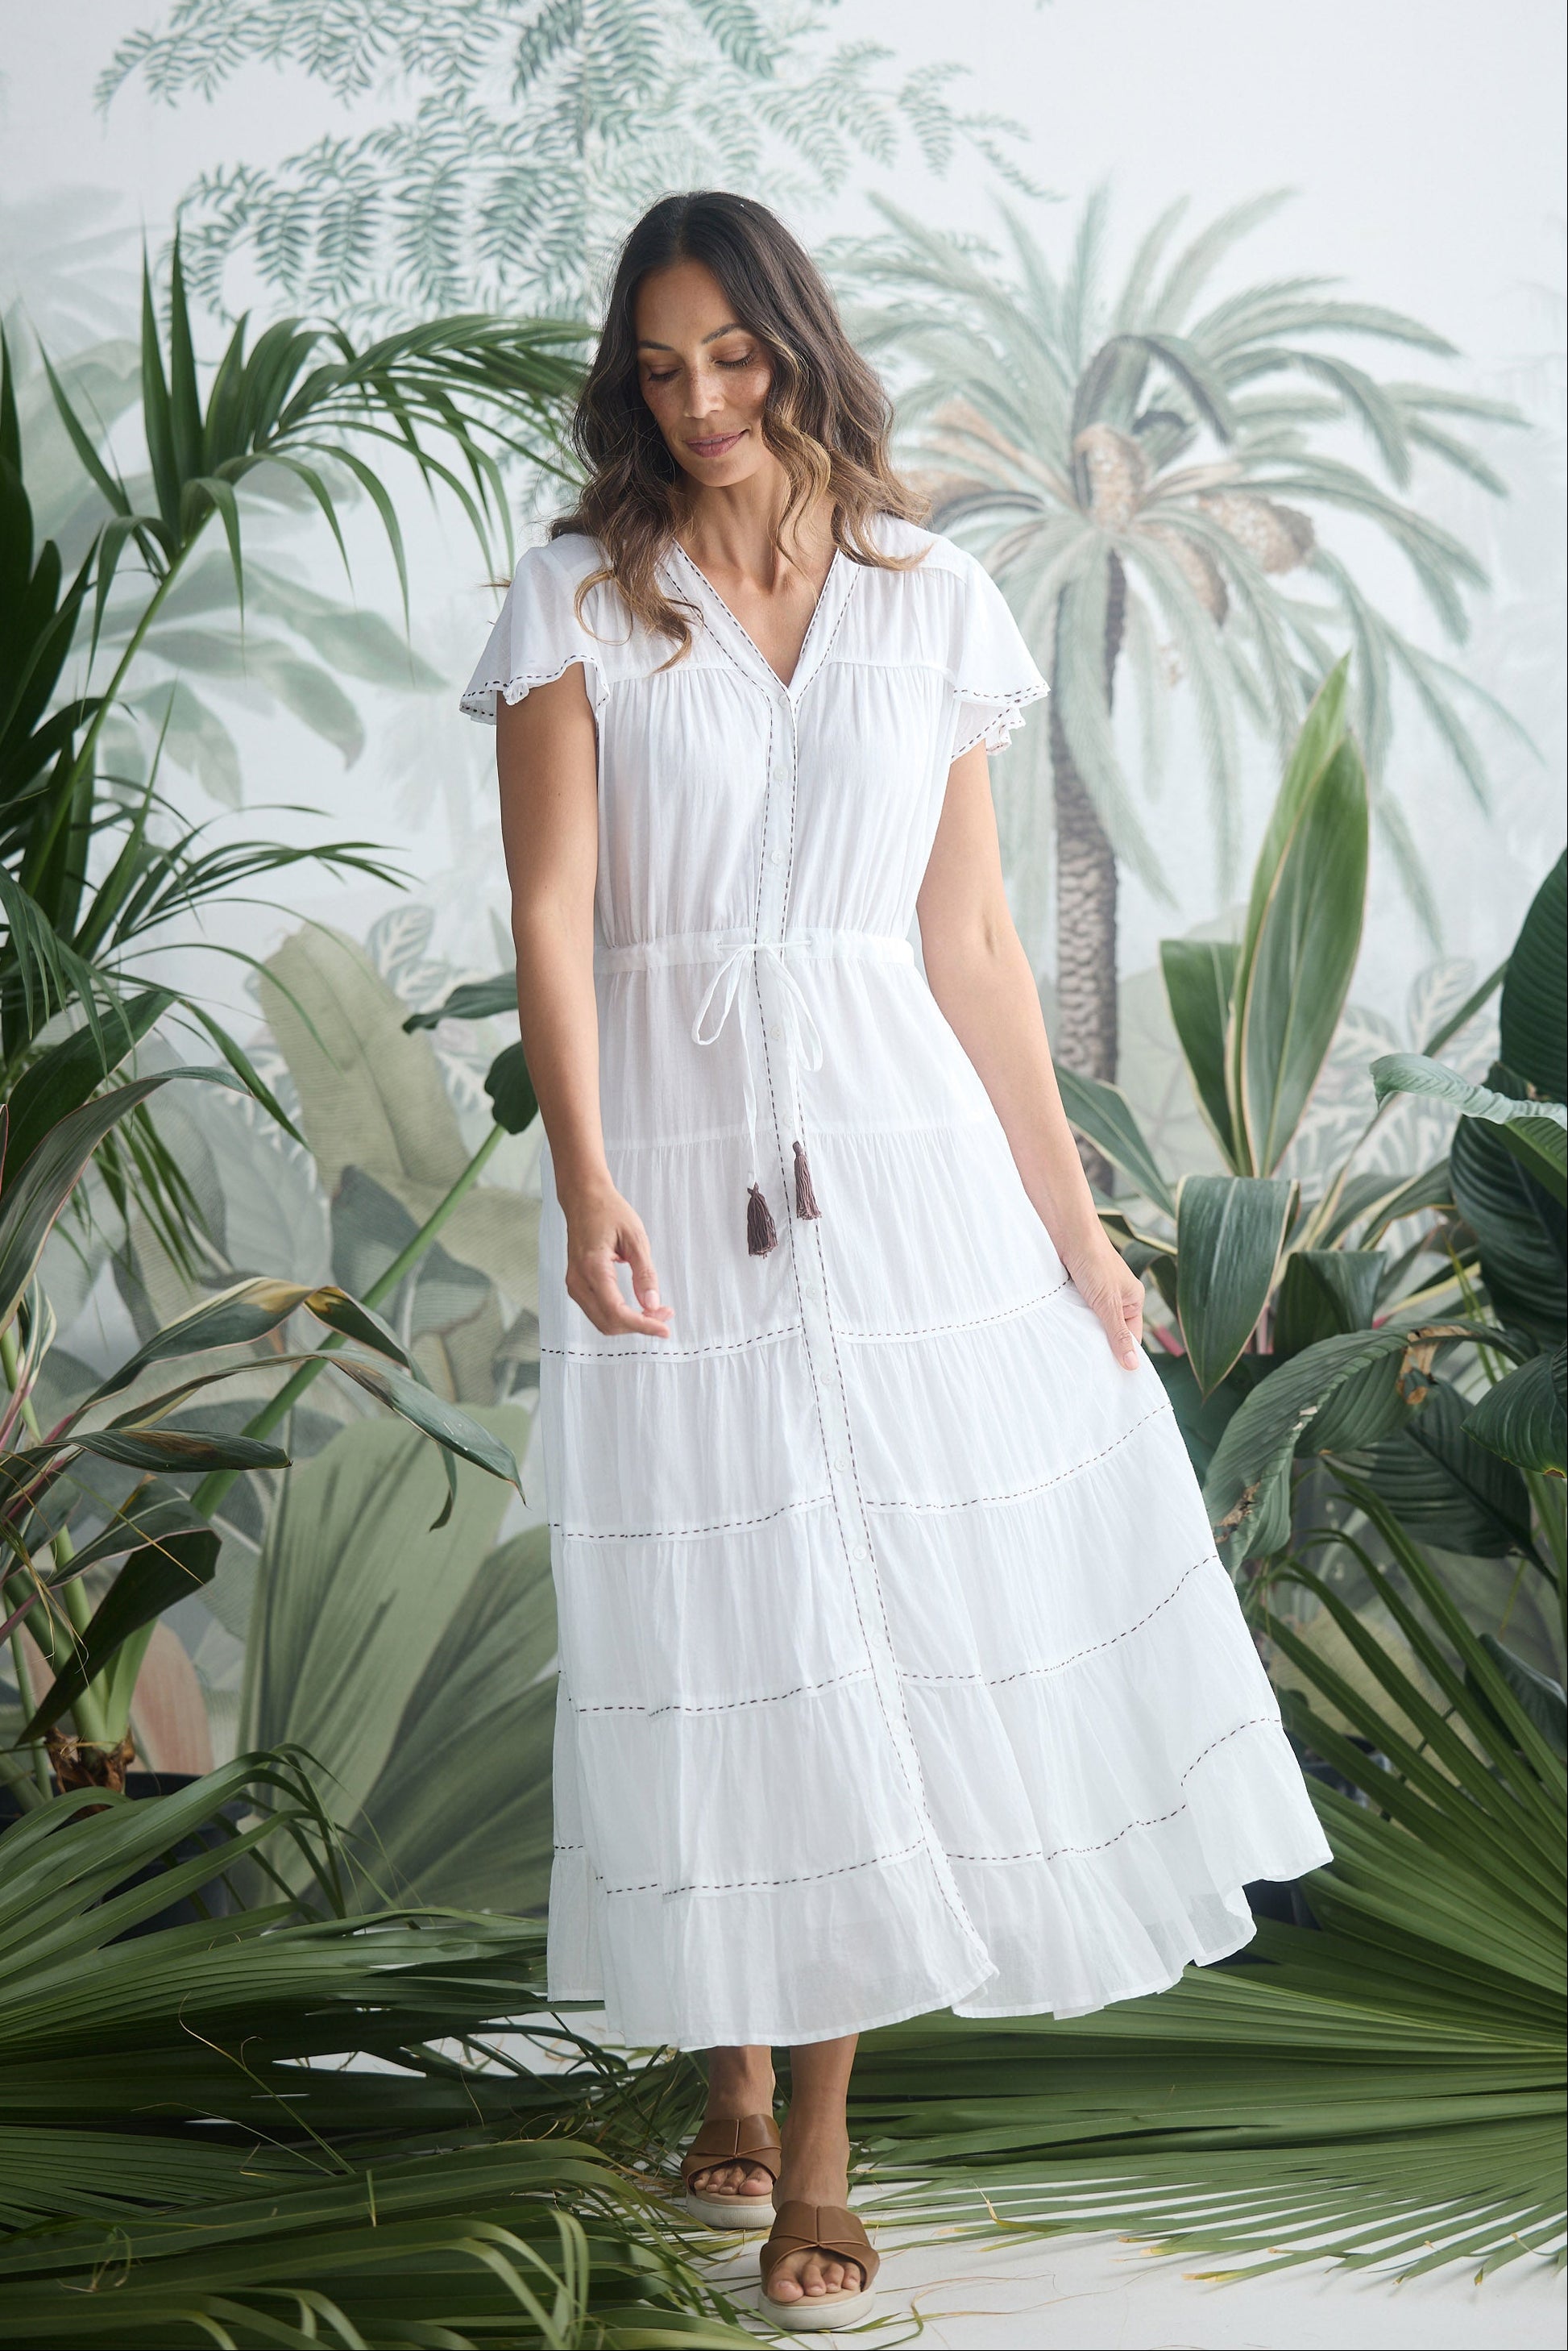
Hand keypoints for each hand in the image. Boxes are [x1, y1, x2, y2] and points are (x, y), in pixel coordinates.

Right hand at [564, 1184, 673, 1337]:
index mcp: (592, 1267)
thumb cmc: (609, 1211)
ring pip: (602, 1322)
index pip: (617, 1312)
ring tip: (654, 1311)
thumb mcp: (636, 1238)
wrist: (583, 1198)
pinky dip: (618, 1316)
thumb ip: (645, 1273)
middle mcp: (578, 1280)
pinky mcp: (577, 1285)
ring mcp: (574, 1284)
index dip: (643, 1325)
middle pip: (609, 1323)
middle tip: (665, 1314)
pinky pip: (597, 1312)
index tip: (665, 1330)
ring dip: (630, 1323)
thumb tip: (652, 1304)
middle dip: (639, 1325)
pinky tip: (637, 1307)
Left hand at [1064, 1234, 1144, 1369]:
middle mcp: (1117, 1296)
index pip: (1130, 1336)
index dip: (1121, 1354)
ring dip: (1082, 1330)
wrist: (1067, 1232)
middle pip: (1109, 1330)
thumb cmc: (1093, 1262)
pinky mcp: (1077, 1288)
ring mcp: (1096, 1292)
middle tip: (1088, 1366)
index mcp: (1133, 1299)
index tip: (1109, 1375)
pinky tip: (1063, 1330)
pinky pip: (1076, 1311)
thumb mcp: (1108, 1304)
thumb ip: (1118, 1334)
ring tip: (1074, 1350)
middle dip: (1099, 1343)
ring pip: (1091, 1321)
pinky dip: (1070, 1318)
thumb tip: (1133, 1366)